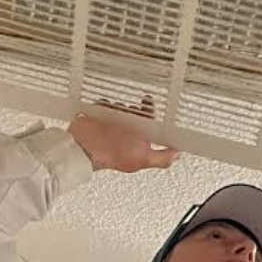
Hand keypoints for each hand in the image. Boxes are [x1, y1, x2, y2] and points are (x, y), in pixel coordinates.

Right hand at [67, 95, 181, 172]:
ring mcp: (113, 125)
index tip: (151, 105)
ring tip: (117, 110)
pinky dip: (105, 103)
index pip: (152, 126)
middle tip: (135, 106)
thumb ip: (162, 158)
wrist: (84, 149)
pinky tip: (105, 107)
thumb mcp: (143, 158)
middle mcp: (127, 134)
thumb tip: (177, 154)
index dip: (154, 115)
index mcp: (138, 142)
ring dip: (120, 106)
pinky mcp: (100, 118)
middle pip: (137, 115)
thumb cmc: (111, 155)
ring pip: (122, 108)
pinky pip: (105, 104)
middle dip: (137, 109)